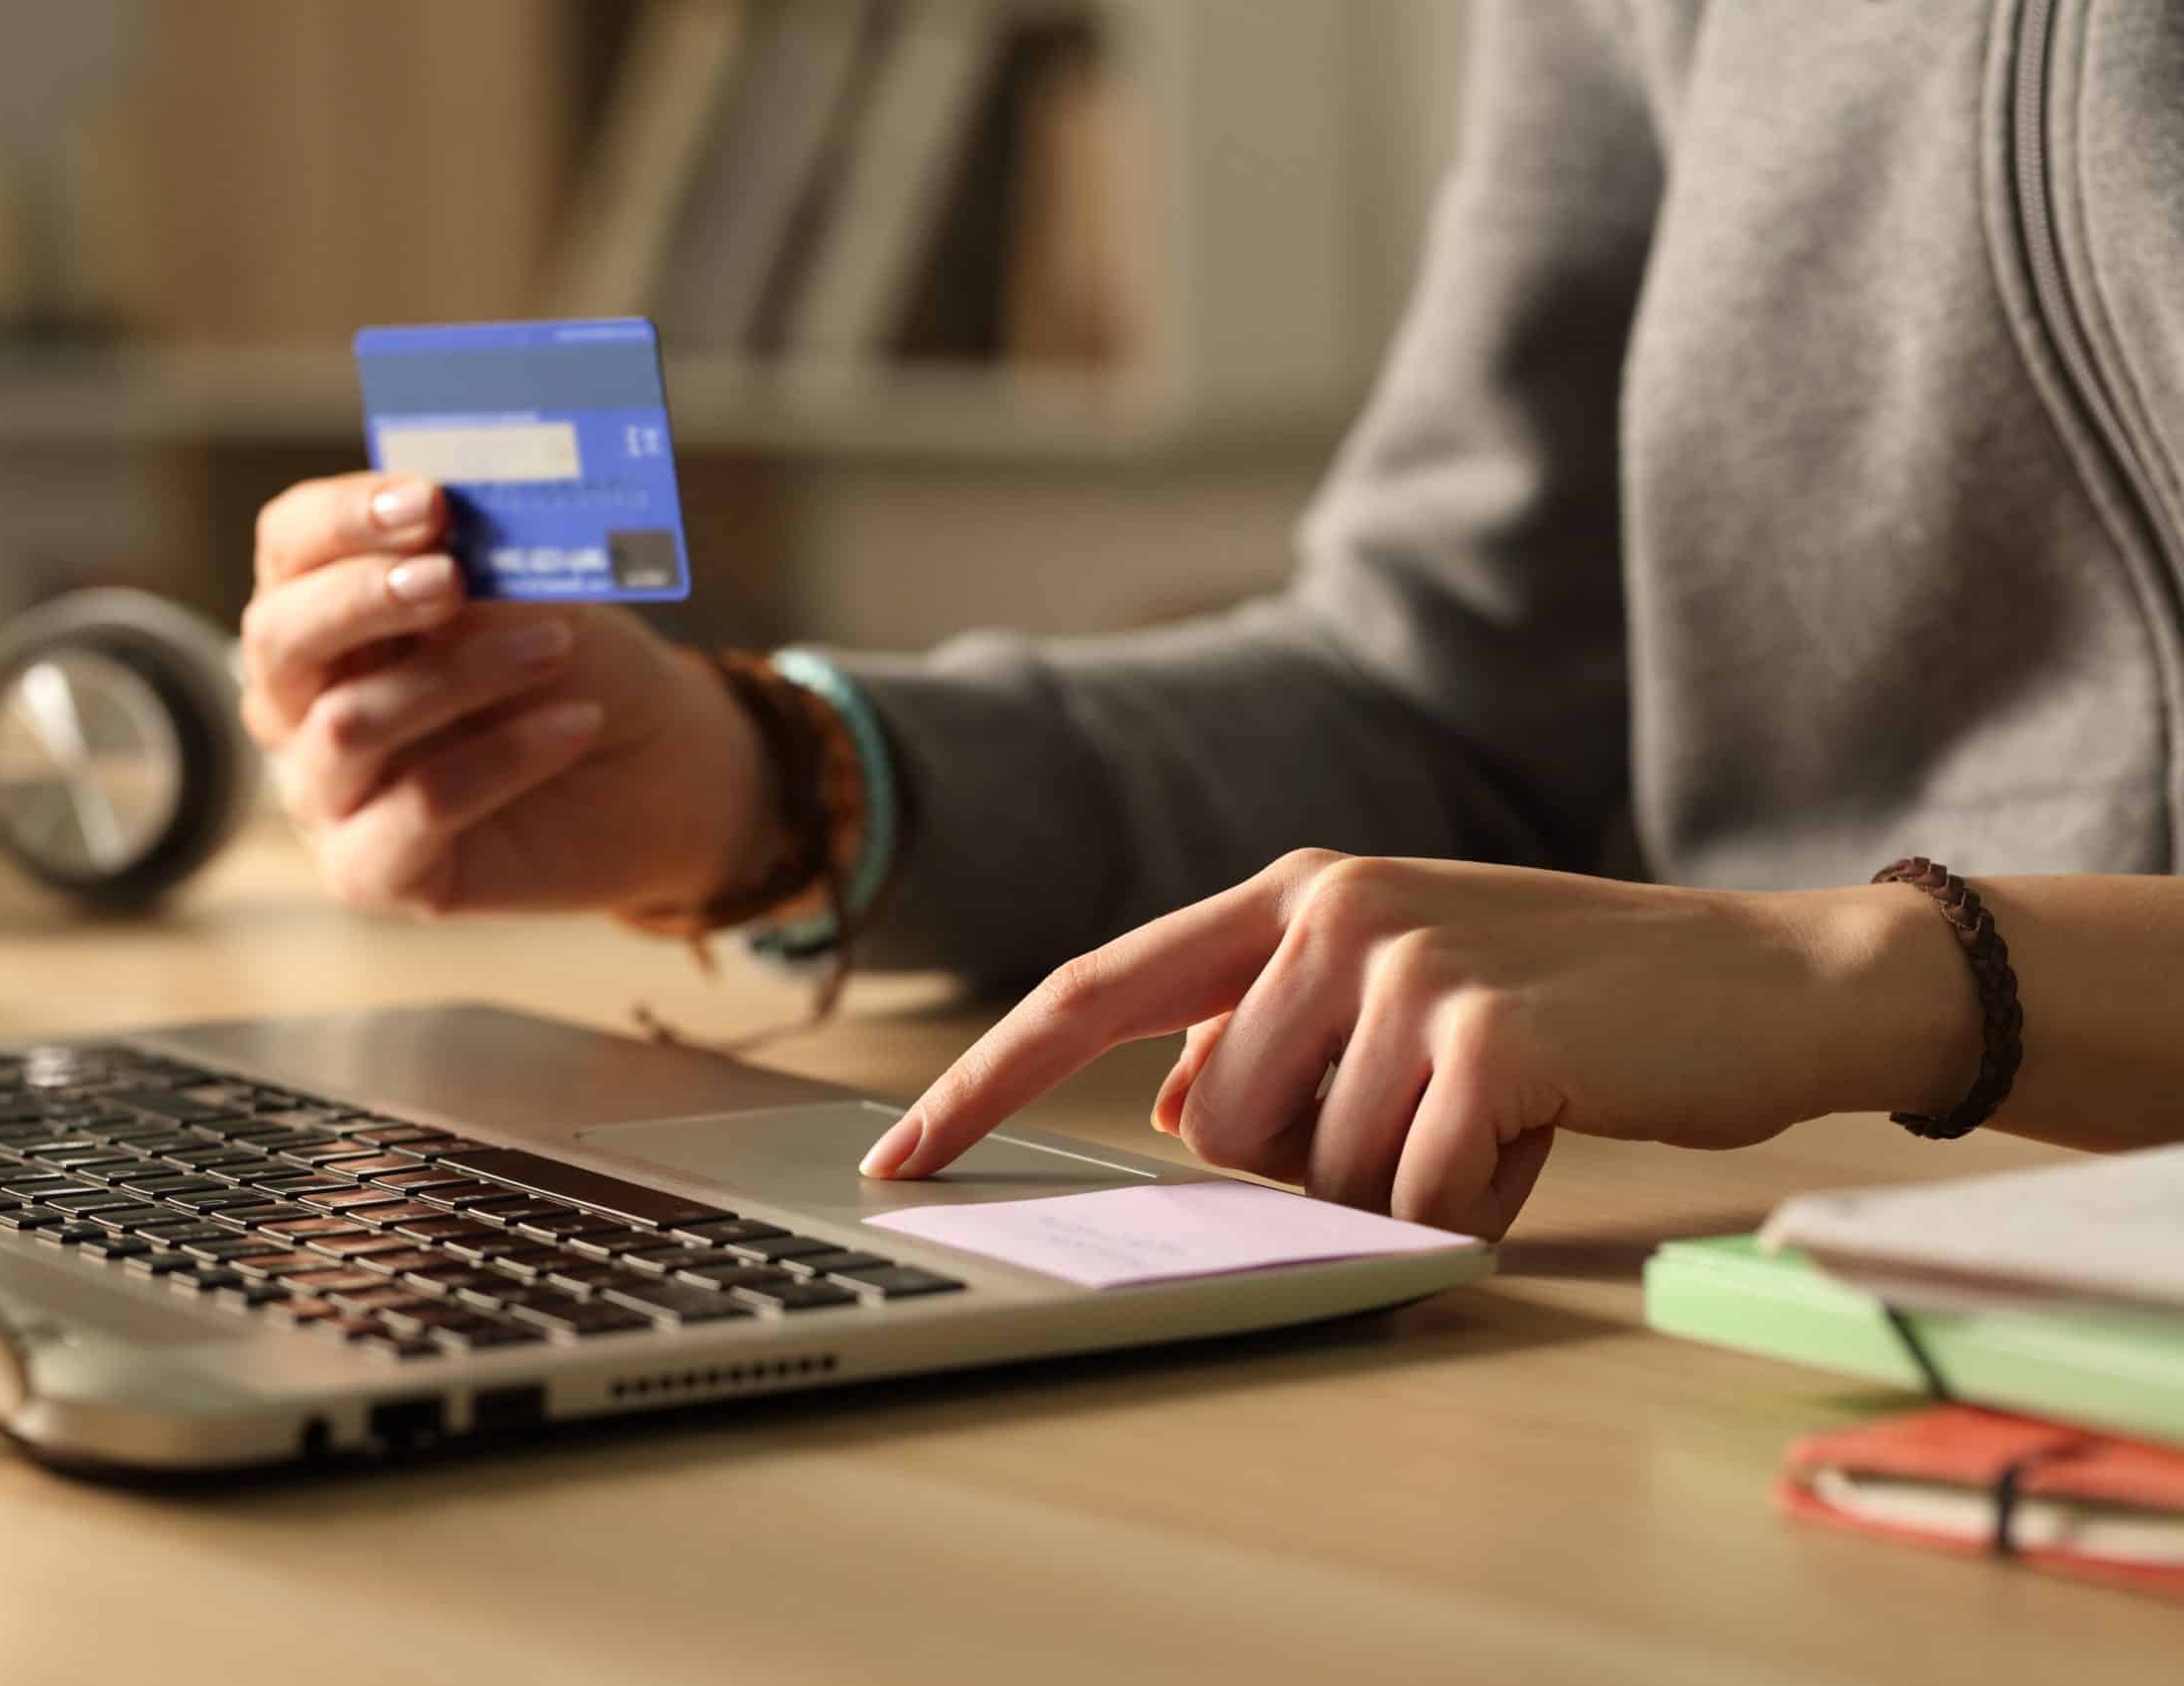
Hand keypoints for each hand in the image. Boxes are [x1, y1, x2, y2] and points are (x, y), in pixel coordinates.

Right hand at [241, 472, 784, 915]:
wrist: (657, 770)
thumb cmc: (583, 668)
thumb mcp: (544, 592)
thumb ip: (486, 557)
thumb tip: (452, 524)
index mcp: (328, 611)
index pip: (289, 546)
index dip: (343, 518)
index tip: (429, 500)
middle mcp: (303, 701)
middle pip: (278, 638)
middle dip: (362, 598)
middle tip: (453, 575)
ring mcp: (329, 792)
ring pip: (347, 725)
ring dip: (459, 674)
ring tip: (556, 646)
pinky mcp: (373, 870)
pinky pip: (416, 807)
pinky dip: (506, 756)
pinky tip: (578, 723)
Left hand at [857, 851, 1973, 1238]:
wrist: (1763, 981)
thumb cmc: (1569, 1001)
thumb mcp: (1398, 987)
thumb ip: (1270, 1031)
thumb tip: (1177, 1112)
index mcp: (1291, 892)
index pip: (1094, 994)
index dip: (987, 1083)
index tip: (905, 1155)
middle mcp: (1329, 911)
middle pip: (1219, 1133)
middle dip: (1317, 1164)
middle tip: (1435, 1108)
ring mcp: (1406, 967)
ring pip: (1319, 1179)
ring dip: (1407, 1184)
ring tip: (1499, 1110)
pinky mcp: (1485, 1037)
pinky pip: (1418, 1204)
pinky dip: (1478, 1204)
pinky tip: (1541, 1132)